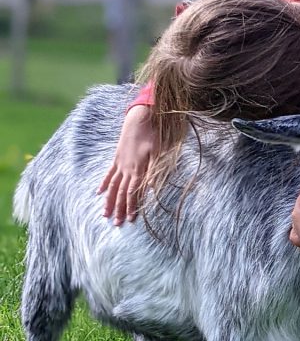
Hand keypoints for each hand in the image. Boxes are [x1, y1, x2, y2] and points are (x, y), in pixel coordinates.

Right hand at [98, 104, 156, 225]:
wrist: (142, 116)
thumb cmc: (155, 134)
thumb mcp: (160, 153)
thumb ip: (155, 171)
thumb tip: (152, 189)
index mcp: (138, 168)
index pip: (133, 193)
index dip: (132, 207)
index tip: (130, 220)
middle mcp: (127, 168)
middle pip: (121, 193)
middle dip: (119, 209)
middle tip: (116, 224)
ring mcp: (120, 162)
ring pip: (113, 186)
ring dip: (109, 201)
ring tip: (104, 214)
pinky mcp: (117, 157)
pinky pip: (108, 173)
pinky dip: (104, 183)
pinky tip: (98, 193)